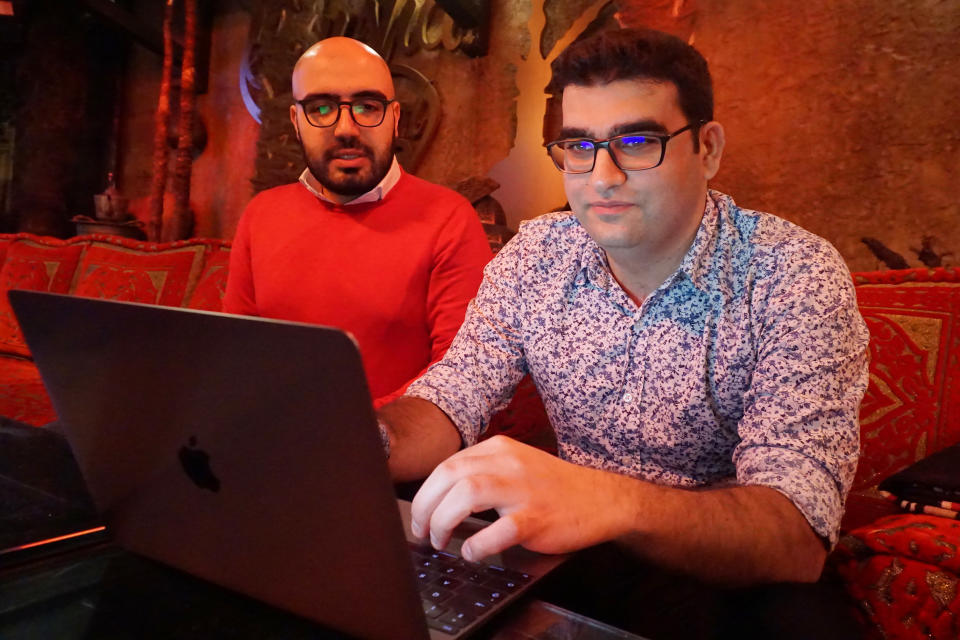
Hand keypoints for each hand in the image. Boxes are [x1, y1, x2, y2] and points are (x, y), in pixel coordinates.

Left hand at [409, 435, 630, 561]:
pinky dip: (477, 545)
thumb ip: (482, 472)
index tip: (420, 516)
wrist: (601, 499)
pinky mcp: (537, 518)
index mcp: (499, 448)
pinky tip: (473, 552)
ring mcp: (523, 490)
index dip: (425, 494)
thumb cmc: (553, 487)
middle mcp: (508, 463)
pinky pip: (498, 531)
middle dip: (425, 507)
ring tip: (441, 540)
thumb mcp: (514, 465)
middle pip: (449, 475)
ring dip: (443, 521)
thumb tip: (439, 497)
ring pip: (467, 495)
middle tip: (422, 531)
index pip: (447, 465)